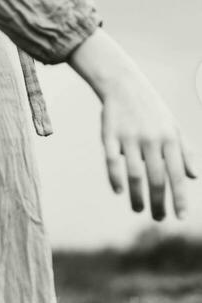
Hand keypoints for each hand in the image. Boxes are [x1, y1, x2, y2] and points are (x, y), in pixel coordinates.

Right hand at [100, 68, 197, 219]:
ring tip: (139, 209)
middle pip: (156, 179)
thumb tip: (194, 177)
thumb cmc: (152, 109)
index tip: (180, 217)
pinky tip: (119, 191)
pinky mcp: (109, 135)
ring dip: (137, 196)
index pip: (177, 175)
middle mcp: (151, 138)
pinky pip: (112, 161)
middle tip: (158, 218)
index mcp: (169, 138)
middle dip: (158, 203)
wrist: (123, 84)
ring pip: (134, 174)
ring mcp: (129, 137)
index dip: (179, 198)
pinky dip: (115, 178)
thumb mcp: (173, 126)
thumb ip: (185, 151)